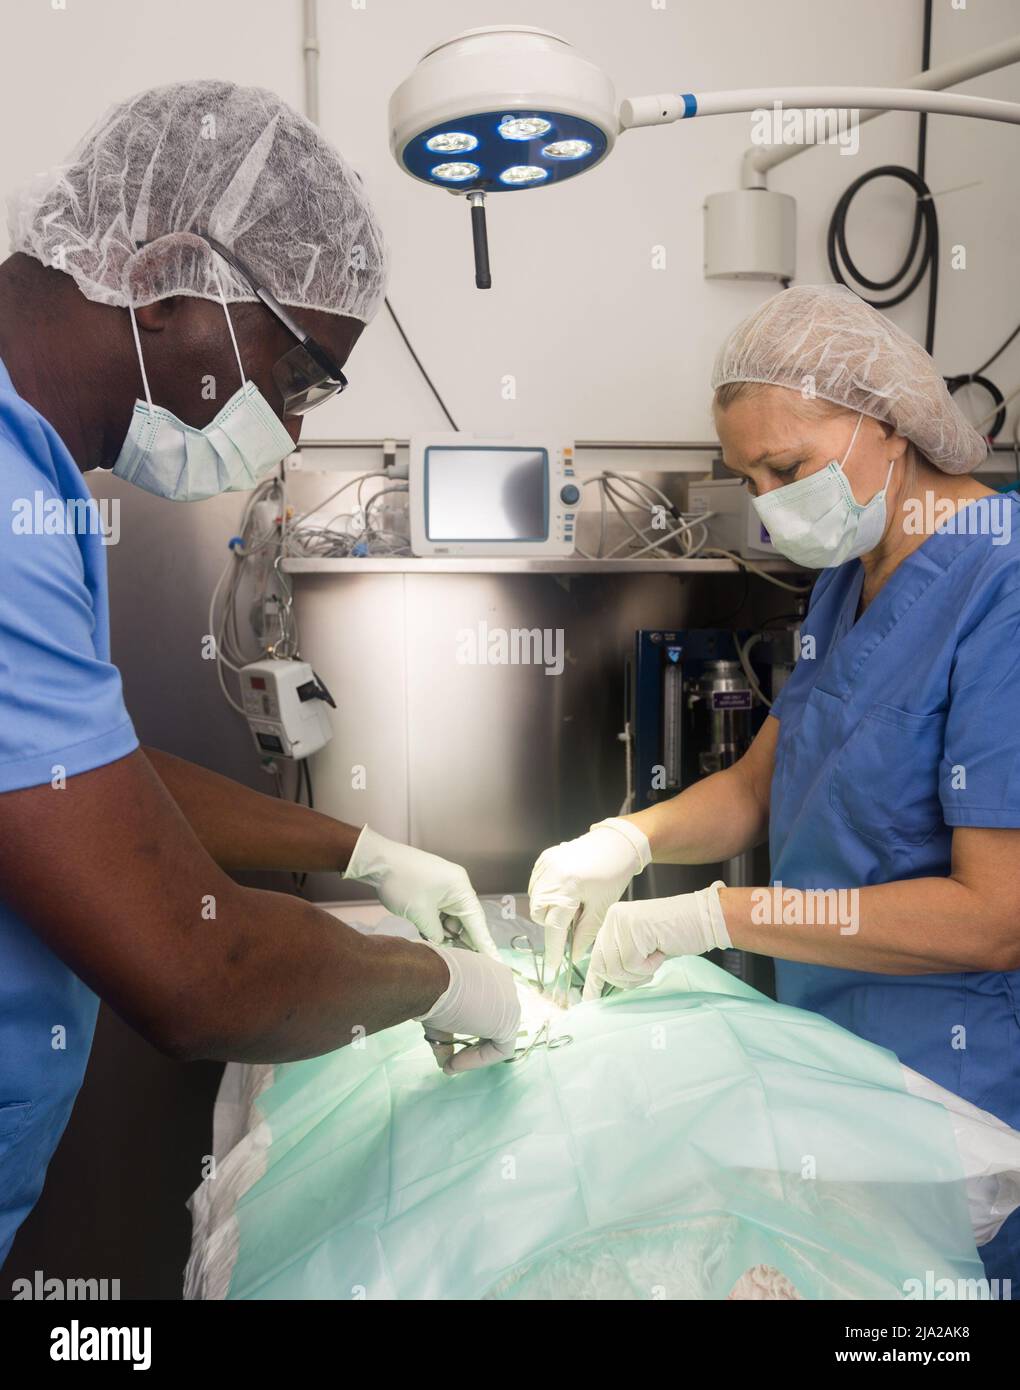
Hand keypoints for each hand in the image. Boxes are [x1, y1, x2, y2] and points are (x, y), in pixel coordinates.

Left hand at [344, 826, 498, 957]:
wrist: (378, 860)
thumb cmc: (402, 883)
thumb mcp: (421, 914)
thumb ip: (436, 933)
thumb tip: (442, 942)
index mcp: (460, 889)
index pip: (477, 922)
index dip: (485, 945)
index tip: (496, 962)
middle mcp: (457, 887)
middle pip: (466, 920)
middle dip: (462, 940)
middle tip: (464, 963)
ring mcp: (444, 887)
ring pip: (451, 918)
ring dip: (445, 932)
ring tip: (438, 947)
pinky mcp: (432, 889)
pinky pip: (440, 912)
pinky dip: (436, 924)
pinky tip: (429, 935)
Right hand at [415, 944, 520, 1072]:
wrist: (429, 981)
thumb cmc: (431, 987)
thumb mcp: (439, 1010)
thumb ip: (446, 1035)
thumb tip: (444, 1061)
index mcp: (489, 972)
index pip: (486, 1003)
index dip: (468, 1026)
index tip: (449, 1041)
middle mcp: (504, 983)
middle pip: (494, 1018)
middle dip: (474, 1040)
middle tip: (453, 1056)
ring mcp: (510, 1001)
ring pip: (497, 1034)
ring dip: (474, 1053)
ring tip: (451, 1064)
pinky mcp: (509, 1022)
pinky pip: (499, 1048)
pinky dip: (478, 1060)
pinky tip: (455, 1064)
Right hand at [528, 818, 651, 976]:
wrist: (616, 844)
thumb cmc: (613, 875)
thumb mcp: (602, 907)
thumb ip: (586, 933)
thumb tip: (574, 954)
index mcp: (567, 888)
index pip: (554, 927)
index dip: (554, 949)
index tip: (554, 966)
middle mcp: (551, 876)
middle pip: (539, 914)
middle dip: (552, 923)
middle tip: (573, 919)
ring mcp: (545, 865)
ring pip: (536, 900)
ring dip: (548, 908)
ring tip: (571, 902)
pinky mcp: (544, 858)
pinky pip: (537, 884)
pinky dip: (546, 892)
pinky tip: (565, 889)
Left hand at [583, 881, 729, 999]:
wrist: (706, 919)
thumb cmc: (679, 933)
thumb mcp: (644, 947)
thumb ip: (622, 958)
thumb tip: (604, 983)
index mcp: (613, 920)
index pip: (595, 957)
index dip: (593, 982)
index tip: (589, 1000)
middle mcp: (613, 917)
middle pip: (602, 966)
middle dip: (624, 979)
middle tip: (645, 972)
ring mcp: (622, 921)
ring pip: (616, 968)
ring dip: (639, 973)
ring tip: (655, 957)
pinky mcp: (634, 928)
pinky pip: (632, 964)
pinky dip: (649, 967)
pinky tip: (660, 952)